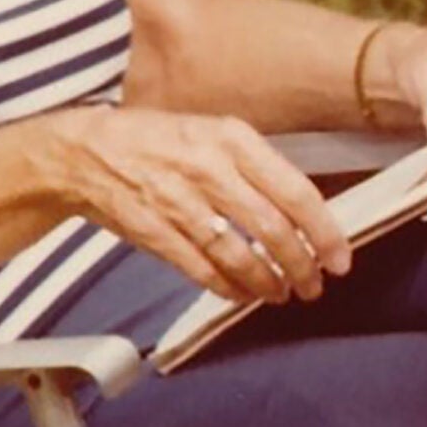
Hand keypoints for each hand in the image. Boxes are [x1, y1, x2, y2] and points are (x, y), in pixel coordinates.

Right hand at [48, 107, 348, 304]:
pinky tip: (244, 294)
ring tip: (283, 293)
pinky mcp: (155, 232)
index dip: (324, 231)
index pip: (296, 191)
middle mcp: (210, 168)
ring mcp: (181, 202)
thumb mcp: (213, 133)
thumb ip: (255, 165)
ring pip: (240, 254)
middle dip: (301, 265)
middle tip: (314, 284)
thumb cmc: (160, 141)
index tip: (340, 257)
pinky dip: (229, 287)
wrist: (86, 152)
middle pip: (273, 228)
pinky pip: (203, 269)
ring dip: (268, 282)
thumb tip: (302, 209)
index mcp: (233, 139)